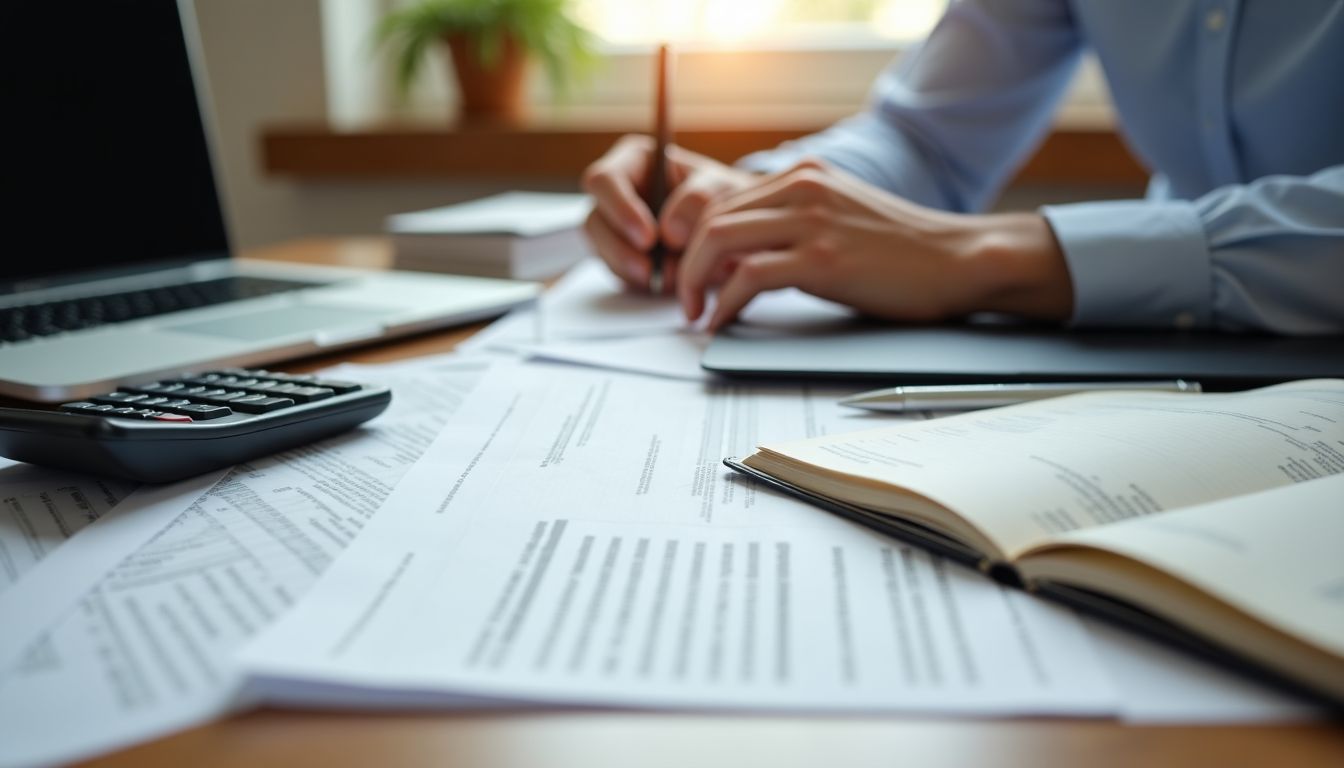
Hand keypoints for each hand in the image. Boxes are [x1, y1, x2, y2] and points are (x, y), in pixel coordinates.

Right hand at [581, 135, 755, 292]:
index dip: (620, 209)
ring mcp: (614, 226)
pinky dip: (639, 282)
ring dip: (632, 269)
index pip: (604, 180)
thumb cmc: (726, 197)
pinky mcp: (619, 255)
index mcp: (635, 160)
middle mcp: (616, 193)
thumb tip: (668, 232)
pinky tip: (666, 282)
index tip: (649, 238)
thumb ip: (699, 199)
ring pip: (601, 251)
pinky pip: (616, 273)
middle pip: (593, 221)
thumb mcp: (722, 190)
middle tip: (650, 271)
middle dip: (620, 249)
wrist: (734, 230)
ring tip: (669, 277)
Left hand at [677, 159, 1074, 328]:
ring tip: (695, 313)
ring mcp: (812, 221)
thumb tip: (739, 258)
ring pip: (719, 240)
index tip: (691, 272)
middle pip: (712, 217)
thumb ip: (792, 222)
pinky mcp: (822, 259)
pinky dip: (724, 303)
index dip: (695, 238)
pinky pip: (748, 277)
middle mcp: (803, 187)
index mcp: (805, 173)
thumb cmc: (904, 250)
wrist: (958, 259)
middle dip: (686, 261)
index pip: (723, 198)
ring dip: (695, 281)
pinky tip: (722, 322)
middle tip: (685, 299)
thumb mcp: (839, 216)